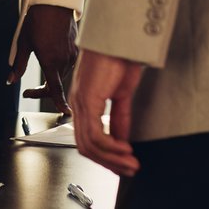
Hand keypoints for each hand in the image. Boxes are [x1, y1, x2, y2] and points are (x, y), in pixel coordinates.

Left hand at [11, 4, 78, 110]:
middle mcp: (64, 60)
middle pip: (56, 84)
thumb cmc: (37, 20)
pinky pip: (69, 64)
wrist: (54, 3)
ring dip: (52, 78)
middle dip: (44, 90)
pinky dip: (60, 67)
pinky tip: (52, 56)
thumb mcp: (23, 43)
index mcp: (50, 61)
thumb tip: (10, 80)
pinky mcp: (77, 49)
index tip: (64, 112)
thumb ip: (18, 65)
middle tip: (29, 90)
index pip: (55, 89)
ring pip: (62, 74)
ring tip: (39, 71)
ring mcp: (72, 55)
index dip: (59, 103)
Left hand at [69, 50, 144, 178]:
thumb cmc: (118, 58)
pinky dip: (111, 147)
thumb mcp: (121, 94)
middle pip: (86, 147)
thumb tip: (121, 139)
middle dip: (109, 163)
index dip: (104, 157)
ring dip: (112, 159)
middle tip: (128, 170)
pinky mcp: (88, 100)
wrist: (120, 38)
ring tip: (130, 163)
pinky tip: (125, 149)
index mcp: (84, 103)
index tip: (123, 166)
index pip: (87, 140)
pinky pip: (96, 135)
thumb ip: (120, 117)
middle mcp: (78, 105)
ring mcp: (81, 103)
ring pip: (90, 145)